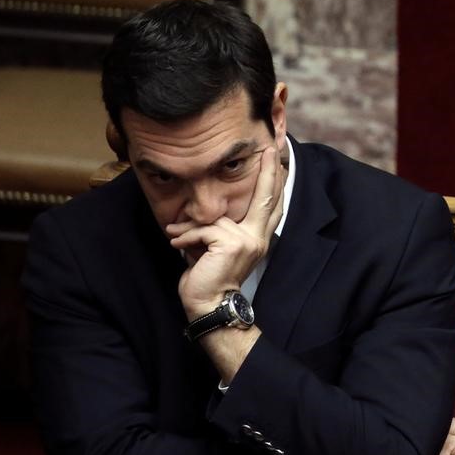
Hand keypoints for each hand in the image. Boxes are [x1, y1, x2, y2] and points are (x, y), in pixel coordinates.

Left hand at [166, 146, 284, 317]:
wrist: (209, 305)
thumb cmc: (209, 278)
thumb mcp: (216, 247)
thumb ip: (220, 228)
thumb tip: (208, 212)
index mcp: (257, 238)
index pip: (270, 206)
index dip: (275, 183)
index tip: (277, 160)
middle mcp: (257, 238)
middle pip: (266, 198)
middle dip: (269, 172)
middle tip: (270, 148)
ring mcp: (247, 241)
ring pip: (216, 218)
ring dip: (190, 227)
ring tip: (176, 235)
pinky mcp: (231, 244)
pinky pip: (203, 229)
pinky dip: (185, 237)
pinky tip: (177, 246)